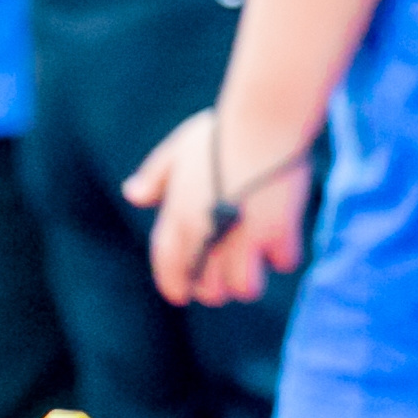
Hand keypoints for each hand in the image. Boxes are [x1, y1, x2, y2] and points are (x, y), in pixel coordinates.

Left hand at [126, 107, 313, 307]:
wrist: (262, 121)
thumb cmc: (220, 134)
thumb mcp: (177, 151)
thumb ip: (155, 177)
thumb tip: (133, 194)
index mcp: (177, 217)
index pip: (168, 266)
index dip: (174, 284)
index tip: (181, 296)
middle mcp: (204, 233)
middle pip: (209, 288)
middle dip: (217, 288)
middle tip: (228, 278)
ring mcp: (241, 235)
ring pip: (244, 287)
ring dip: (250, 280)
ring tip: (255, 265)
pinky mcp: (277, 230)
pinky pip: (283, 261)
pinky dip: (284, 254)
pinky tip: (283, 240)